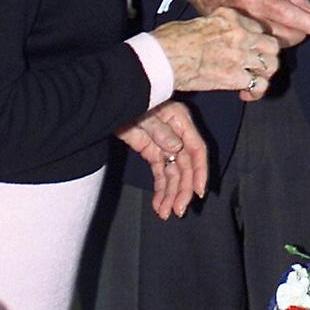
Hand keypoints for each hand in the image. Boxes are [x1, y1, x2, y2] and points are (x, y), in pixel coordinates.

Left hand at [116, 101, 207, 218]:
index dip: (199, 171)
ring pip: (173, 173)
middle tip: (178, 210)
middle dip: (183, 190)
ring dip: (171, 194)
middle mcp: (176, 133)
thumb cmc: (132, 96)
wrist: (109, 97)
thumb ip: (161, 130)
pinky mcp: (151, 150)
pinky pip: (160, 173)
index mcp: (180, 120)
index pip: (196, 150)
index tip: (198, 192)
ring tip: (164, 213)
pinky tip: (158, 204)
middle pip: (185, 166)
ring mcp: (164, 143)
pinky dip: (160, 189)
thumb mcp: (146, 111)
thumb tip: (177, 148)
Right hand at [152, 6, 281, 99]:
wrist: (164, 57)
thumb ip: (217, 26)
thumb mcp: (199, 21)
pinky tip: (246, 94)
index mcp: (230, 17)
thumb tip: (219, 36)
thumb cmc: (172, 39)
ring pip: (271, 64)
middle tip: (260, 63)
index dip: (257, 39)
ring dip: (265, 74)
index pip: (258, 26)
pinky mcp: (234, 77)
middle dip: (268, 55)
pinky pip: (258, 85)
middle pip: (271, 44)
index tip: (253, 46)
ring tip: (256, 79)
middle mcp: (239, 34)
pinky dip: (256, 92)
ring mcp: (240, 56)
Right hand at [173, 0, 309, 47]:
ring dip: (287, 36)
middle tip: (306, 18)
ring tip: (285, 20)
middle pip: (285, 36)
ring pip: (274, 45)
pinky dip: (271, 40)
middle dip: (301, 31)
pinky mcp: (233, 38)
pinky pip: (260, 46)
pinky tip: (270, 27)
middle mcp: (247, 17)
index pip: (290, 15)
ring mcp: (238, 30)